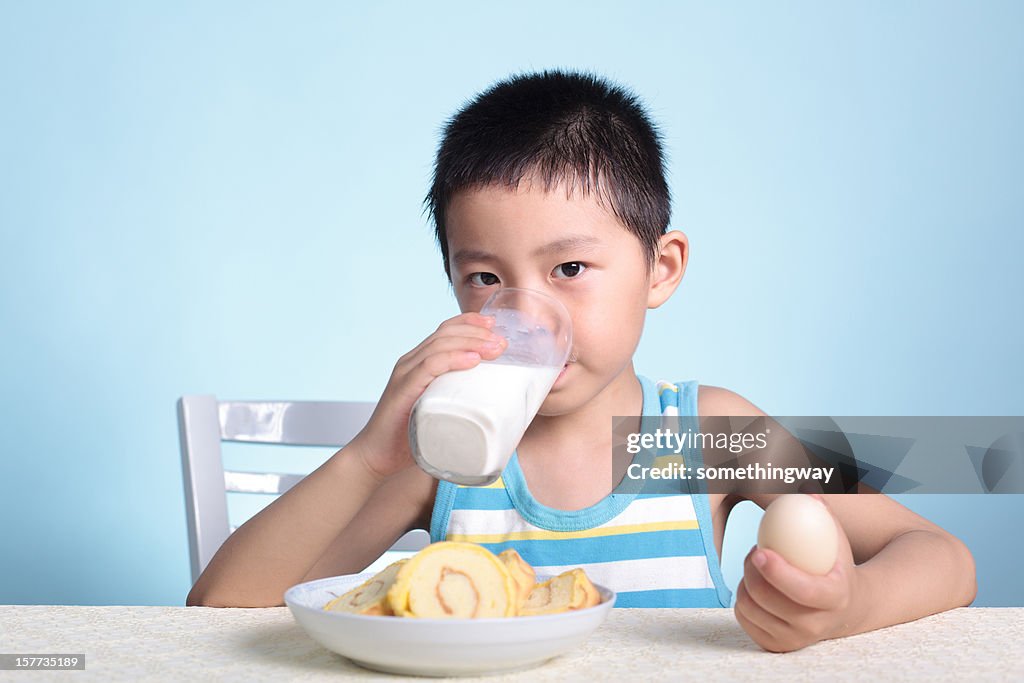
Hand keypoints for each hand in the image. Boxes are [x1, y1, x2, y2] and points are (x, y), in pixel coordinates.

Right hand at [346, 312, 507, 480]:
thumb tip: (499, 409)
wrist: (377, 456)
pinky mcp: (403, 389)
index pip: (445, 330)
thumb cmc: (410, 437)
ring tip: (496, 349)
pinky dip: (452, 359)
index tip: (495, 325)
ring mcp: (405, 374)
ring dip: (472, 342)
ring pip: (440, 345)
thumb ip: (461, 404)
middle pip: (446, 333)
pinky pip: (429, 366)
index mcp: (419, 362)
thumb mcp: (441, 411)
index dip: (470, 322)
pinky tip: (473, 360)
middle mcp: (410, 362)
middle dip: (478, 332)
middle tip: (503, 342)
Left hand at [734, 495, 864, 651]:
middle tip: (754, 551)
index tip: (759, 550)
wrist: (845, 608)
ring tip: (755, 566)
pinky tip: (752, 585)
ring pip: (751, 609)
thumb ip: (822, 514)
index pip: (803, 590)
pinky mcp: (777, 645)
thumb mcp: (835, 539)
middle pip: (768, 599)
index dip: (777, 572)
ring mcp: (795, 639)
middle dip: (751, 570)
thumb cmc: (835, 564)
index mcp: (835, 599)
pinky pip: (744, 619)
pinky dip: (741, 598)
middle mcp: (816, 626)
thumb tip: (806, 491)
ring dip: (744, 582)